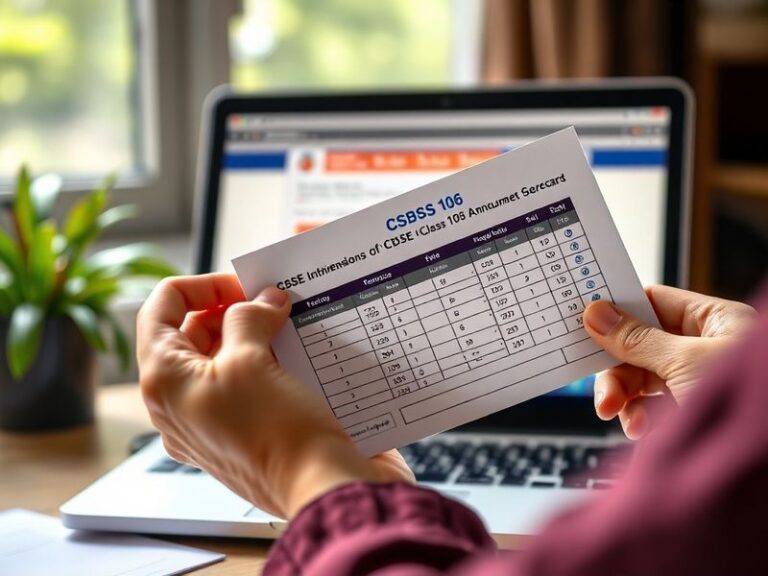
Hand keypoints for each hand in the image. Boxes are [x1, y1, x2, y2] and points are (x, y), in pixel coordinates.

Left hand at [137, 273, 413, 518]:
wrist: (320, 488)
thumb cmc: (276, 433)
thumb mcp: (251, 359)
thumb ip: (248, 317)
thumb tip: (262, 301)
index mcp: (165, 380)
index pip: (161, 307)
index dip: (202, 286)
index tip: (243, 286)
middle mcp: (179, 401)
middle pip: (192, 332)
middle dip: (231, 310)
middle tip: (273, 302)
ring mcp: (210, 419)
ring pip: (223, 357)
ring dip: (254, 334)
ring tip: (289, 324)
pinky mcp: (243, 431)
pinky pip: (246, 383)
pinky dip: (267, 361)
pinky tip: (297, 354)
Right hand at [583, 285, 755, 439]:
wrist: (763, 465)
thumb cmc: (754, 404)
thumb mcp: (686, 363)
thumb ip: (637, 339)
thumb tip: (598, 315)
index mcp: (715, 321)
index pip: (654, 303)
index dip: (619, 310)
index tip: (586, 320)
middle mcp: (705, 348)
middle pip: (639, 345)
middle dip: (618, 369)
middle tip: (603, 387)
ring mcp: (695, 381)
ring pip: (640, 378)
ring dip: (623, 397)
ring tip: (615, 412)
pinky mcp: (688, 412)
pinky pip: (649, 407)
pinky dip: (637, 417)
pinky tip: (640, 429)